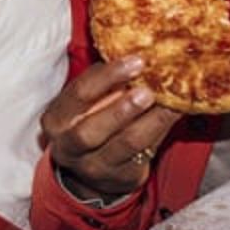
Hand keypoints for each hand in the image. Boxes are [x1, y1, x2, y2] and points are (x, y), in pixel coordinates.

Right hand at [40, 56, 180, 199]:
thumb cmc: (89, 122)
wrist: (91, 170)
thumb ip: (102, 83)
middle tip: (148, 91)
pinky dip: (161, 132)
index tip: (136, 61)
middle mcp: (69, 147)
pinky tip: (173, 115)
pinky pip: (144, 155)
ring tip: (169, 103)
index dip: (107, 76)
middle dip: (122, 109)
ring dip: (150, 121)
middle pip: (91, 130)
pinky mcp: (121, 178)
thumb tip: (135, 52)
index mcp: (56, 119)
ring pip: (124, 145)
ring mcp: (94, 167)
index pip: (79, 94)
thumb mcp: (83, 103)